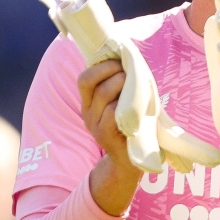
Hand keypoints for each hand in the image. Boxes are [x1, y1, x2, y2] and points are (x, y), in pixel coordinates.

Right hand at [78, 59, 141, 214]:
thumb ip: (121, 86)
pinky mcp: (105, 137)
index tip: (119, 61)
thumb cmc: (132, 125)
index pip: (84, 78)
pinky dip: (124, 105)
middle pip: (91, 82)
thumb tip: (130, 58)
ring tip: (135, 85)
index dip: (100, 66)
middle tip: (129, 71)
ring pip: (103, 96)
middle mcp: (87, 113)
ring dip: (121, 84)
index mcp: (89, 102)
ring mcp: (95, 126)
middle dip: (112, 70)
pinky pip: (111, 114)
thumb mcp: (122, 104)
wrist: (131, 162)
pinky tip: (135, 105)